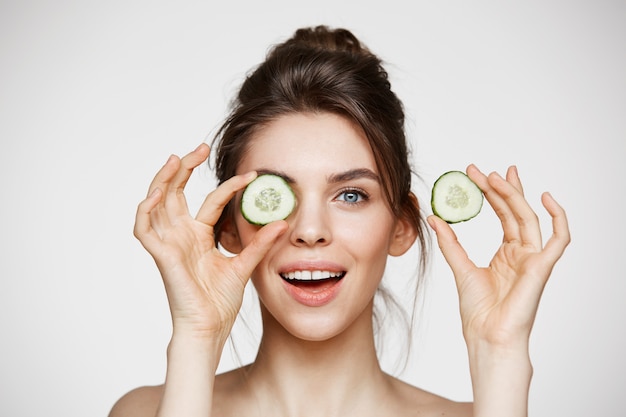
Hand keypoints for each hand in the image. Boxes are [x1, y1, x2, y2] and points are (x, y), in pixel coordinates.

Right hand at [133, 144, 286, 340]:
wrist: (209, 327)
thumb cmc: (219, 301)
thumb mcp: (244, 265)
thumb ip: (259, 244)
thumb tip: (281, 222)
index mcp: (199, 236)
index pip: (210, 201)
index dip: (228, 186)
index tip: (250, 175)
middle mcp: (181, 235)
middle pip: (176, 193)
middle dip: (184, 168)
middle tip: (199, 148)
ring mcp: (169, 243)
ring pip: (157, 203)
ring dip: (163, 179)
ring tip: (176, 159)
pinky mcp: (160, 255)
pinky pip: (143, 228)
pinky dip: (145, 209)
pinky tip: (157, 193)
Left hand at [428, 164, 569, 348]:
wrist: (486, 335)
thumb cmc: (478, 311)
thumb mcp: (460, 268)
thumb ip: (450, 242)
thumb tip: (435, 217)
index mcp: (506, 254)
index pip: (503, 215)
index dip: (491, 193)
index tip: (474, 174)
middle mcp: (522, 254)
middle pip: (516, 212)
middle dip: (501, 188)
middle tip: (482, 170)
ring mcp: (534, 259)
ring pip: (529, 218)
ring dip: (515, 196)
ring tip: (496, 177)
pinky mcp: (542, 267)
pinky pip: (560, 238)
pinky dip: (558, 217)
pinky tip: (546, 198)